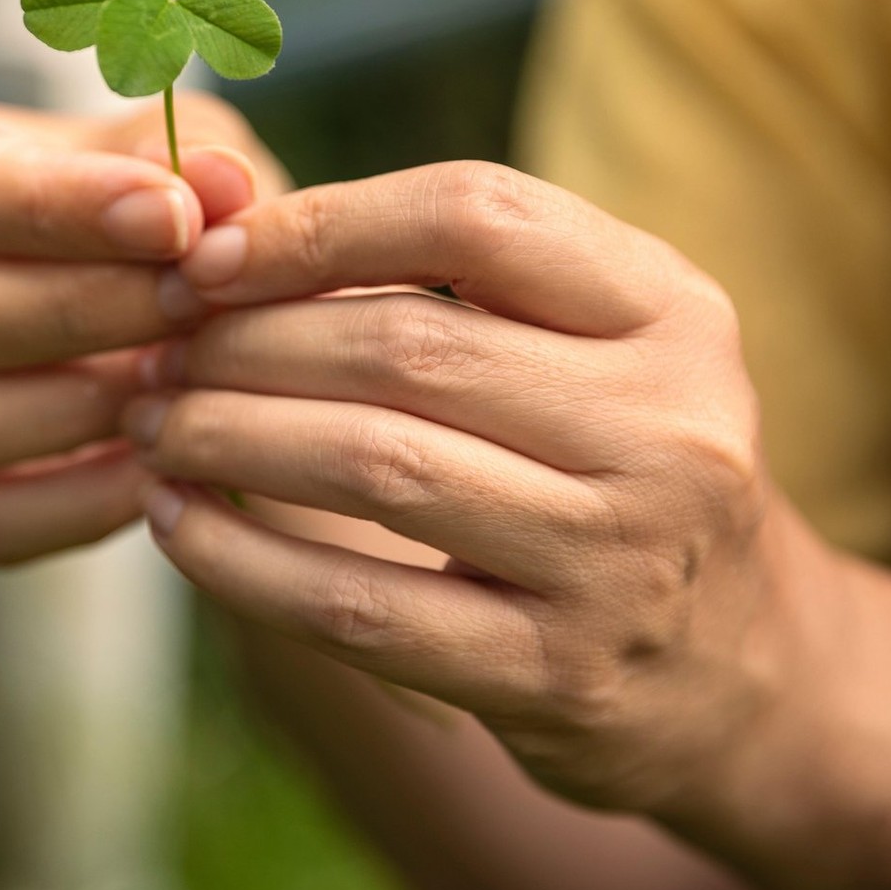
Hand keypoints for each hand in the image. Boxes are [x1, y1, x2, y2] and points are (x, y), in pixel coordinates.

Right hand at [0, 86, 287, 564]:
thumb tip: (220, 185)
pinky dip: (72, 503)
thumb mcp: (157, 151)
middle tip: (196, 299)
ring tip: (181, 377)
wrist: (133, 284)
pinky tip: (159, 461)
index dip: (52, 206)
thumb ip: (182, 159)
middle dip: (76, 311)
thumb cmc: (132, 194)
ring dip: (68, 409)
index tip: (173, 216)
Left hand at [124, 160, 837, 820]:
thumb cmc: (614, 466)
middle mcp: (666, 425)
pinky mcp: (554, 674)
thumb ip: (447, 279)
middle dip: (246, 341)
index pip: (474, 215)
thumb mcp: (590, 346)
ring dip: (226, 437)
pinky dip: (241, 563)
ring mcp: (617, 558)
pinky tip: (177, 525)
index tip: (208, 258)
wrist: (734, 666)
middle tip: (158, 351)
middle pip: (404, 346)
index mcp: (672, 310)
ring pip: (372, 465)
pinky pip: (357, 607)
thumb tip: (226, 233)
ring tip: (155, 424)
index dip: (318, 224)